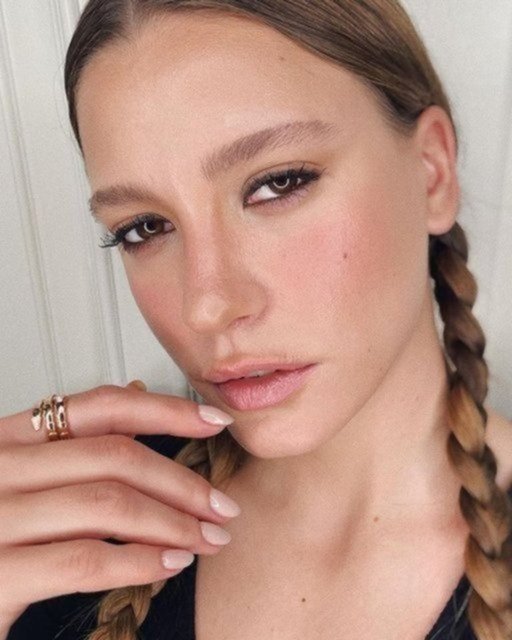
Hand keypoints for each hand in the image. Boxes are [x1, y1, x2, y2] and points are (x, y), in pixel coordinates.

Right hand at [0, 381, 239, 626]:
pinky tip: (171, 564)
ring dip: (174, 524)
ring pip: (109, 505)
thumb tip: (141, 405)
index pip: (101, 406)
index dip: (166, 410)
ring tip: (208, 539)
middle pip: (115, 457)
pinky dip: (141, 561)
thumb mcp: (22, 478)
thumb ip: (73, 447)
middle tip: (222, 507)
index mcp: (11, 438)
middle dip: (182, 482)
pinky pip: (87, 560)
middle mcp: (0, 467)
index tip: (216, 421)